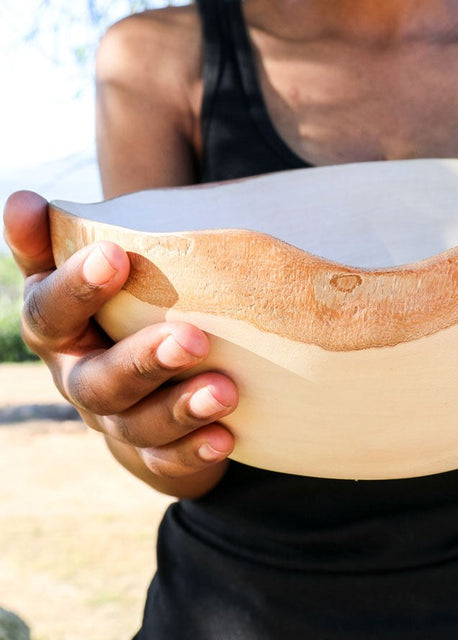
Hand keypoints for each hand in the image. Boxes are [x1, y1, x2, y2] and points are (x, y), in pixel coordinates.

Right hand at [3, 190, 238, 496]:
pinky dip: (195, 452)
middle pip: (95, 380)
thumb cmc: (123, 310)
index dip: (75, 288)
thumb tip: (24, 201)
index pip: (50, 312)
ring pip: (136, 425)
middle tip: (193, 339)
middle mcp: (81, 379)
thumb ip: (63, 240)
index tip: (114, 255)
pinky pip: (168, 462)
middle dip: (142, 361)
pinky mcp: (154, 454)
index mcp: (63, 331)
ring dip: (180, 409)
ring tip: (225, 391)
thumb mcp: (97, 274)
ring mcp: (117, 421)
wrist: (145, 382)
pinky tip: (225, 437)